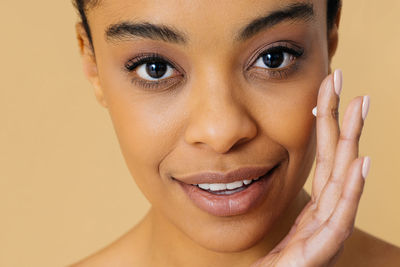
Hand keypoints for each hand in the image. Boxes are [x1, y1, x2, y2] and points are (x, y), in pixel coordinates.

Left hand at [251, 70, 370, 266]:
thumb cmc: (273, 262)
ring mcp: (324, 233)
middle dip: (344, 123)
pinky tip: (360, 161)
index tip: (325, 92)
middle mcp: (324, 215)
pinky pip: (338, 219)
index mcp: (315, 206)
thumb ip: (276, 194)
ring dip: (352, 143)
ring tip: (359, 108)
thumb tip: (265, 161)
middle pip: (336, 163)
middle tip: (351, 86)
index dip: (326, 125)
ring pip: (342, 182)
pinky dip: (352, 191)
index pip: (323, 159)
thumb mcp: (275, 220)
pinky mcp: (318, 253)